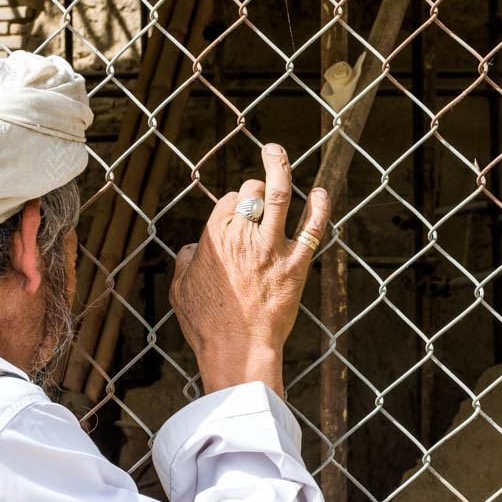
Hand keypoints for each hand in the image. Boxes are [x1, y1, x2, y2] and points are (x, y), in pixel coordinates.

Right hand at [170, 143, 330, 396]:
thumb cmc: (207, 325)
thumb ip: (185, 263)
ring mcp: (271, 248)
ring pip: (278, 195)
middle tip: (260, 197)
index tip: (240, 214)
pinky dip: (319, 207)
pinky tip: (320, 192)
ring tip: (276, 152)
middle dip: (257, 188)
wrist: (237, 349)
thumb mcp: (181, 290)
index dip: (236, 205)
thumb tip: (193, 250)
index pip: (229, 201)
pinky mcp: (296, 264)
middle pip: (252, 192)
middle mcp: (242, 235)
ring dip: (279, 167)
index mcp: (213, 237)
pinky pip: (311, 228)